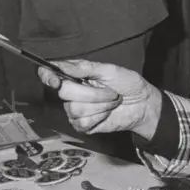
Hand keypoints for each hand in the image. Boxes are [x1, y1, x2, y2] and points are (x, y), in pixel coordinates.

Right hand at [37, 59, 163, 139]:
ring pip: (75, 109)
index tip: (54, 80)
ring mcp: (75, 109)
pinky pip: (82, 122)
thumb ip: (84, 68)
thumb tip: (61, 65)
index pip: (50, 74)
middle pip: (64, 92)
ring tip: (111, 101)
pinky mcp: (82, 125)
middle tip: (109, 91)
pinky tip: (107, 113)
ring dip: (100, 105)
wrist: (142, 104)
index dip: (47, 76)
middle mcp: (71, 92)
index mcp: (75, 75)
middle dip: (91, 92)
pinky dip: (100, 116)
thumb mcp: (109, 70)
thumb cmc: (128, 84)